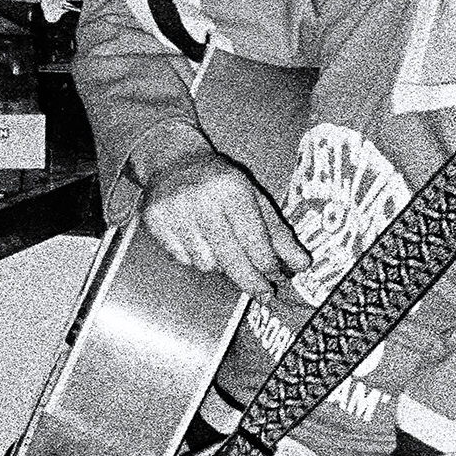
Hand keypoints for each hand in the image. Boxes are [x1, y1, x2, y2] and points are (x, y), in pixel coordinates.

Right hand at [134, 126, 309, 297]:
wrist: (174, 161)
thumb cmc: (221, 182)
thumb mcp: (255, 198)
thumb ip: (278, 233)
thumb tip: (300, 265)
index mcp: (232, 188)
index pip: (254, 240)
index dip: (268, 264)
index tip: (276, 277)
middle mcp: (201, 199)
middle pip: (230, 258)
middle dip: (250, 281)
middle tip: (264, 293)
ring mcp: (174, 211)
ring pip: (206, 263)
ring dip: (219, 264)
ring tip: (221, 244)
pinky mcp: (154, 221)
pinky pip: (183, 259)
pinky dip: (195, 256)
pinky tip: (197, 238)